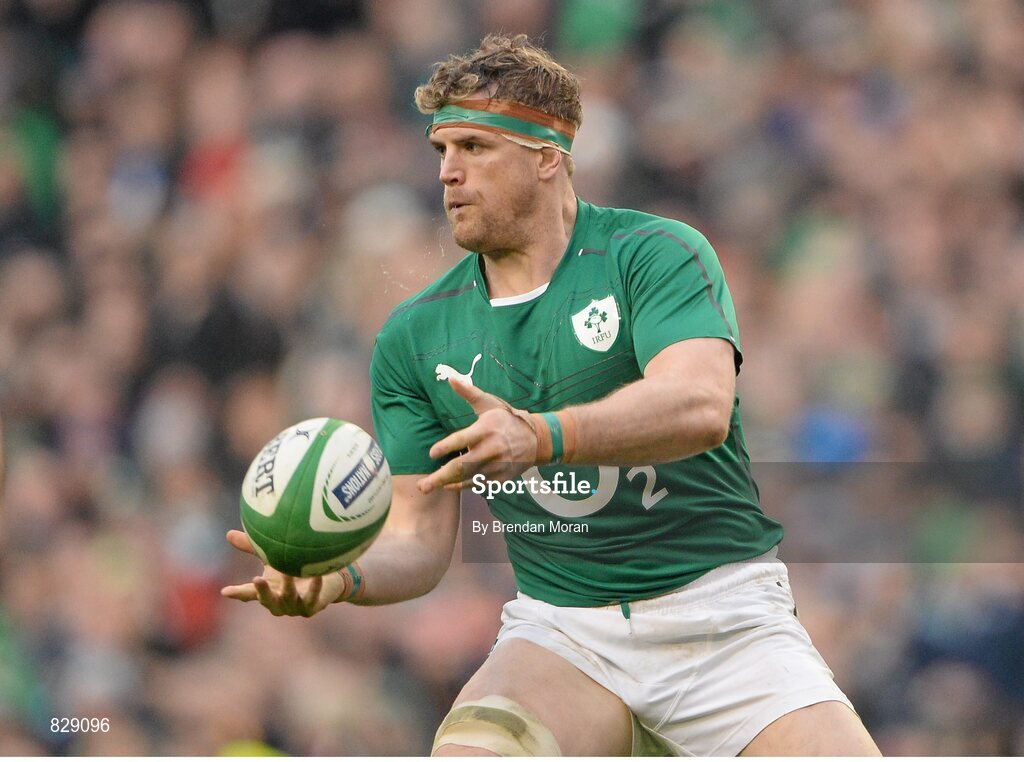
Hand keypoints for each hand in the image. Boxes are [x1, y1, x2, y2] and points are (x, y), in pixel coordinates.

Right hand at [220, 530, 344, 616]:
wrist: (328, 583)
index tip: (225, 591)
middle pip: (267, 600)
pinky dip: (314, 587)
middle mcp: (279, 603)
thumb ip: (253, 549)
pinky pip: (313, 597)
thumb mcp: (274, 559)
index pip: (249, 593)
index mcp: (268, 592)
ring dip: (287, 586)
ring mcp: (295, 607)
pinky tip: (316, 576)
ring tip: (288, 572)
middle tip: (256, 579)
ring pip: (289, 597)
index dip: (237, 593)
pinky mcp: (312, 606)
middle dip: (262, 592)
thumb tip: (229, 533)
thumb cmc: (297, 570)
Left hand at [418, 377, 537, 493]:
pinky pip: (478, 484)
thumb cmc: (506, 418)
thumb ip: (468, 393)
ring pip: (469, 477)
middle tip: (422, 486)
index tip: (431, 453)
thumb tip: (451, 378)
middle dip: (440, 476)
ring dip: (447, 483)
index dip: (447, 447)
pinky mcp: (501, 477)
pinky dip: (462, 486)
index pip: (463, 439)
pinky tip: (448, 485)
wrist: (536, 439)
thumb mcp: (488, 403)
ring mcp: (497, 465)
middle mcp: (491, 449)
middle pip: (463, 465)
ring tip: (427, 487)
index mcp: (486, 429)